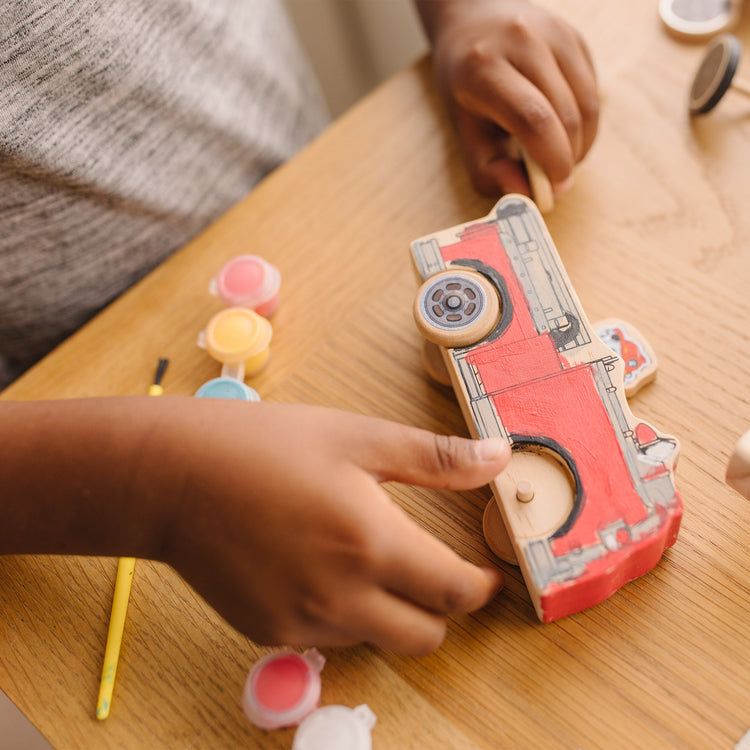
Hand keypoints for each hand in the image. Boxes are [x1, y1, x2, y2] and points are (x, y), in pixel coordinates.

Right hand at [156, 400, 509, 654]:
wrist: (173, 476)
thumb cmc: (264, 446)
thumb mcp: (356, 437)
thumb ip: (435, 457)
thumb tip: (498, 456)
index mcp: (370, 543)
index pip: (454, 593)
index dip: (481, 587)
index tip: (486, 574)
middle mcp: (340, 596)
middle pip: (425, 636)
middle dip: (442, 609)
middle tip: (434, 571)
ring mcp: (301, 622)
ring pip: (377, 639)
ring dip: (390, 610)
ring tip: (365, 556)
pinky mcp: (269, 632)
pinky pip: (329, 637)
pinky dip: (342, 612)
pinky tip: (318, 565)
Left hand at [417, 0, 598, 196]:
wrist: (472, 22)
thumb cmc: (465, 86)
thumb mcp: (463, 131)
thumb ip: (488, 169)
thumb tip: (523, 195)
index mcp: (484, 68)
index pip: (534, 119)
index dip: (552, 160)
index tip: (555, 187)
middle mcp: (522, 41)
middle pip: (565, 113)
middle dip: (568, 157)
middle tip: (558, 180)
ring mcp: (553, 33)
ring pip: (587, 103)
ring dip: (582, 143)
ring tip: (562, 158)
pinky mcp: (574, 36)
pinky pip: (592, 90)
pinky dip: (585, 122)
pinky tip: (565, 131)